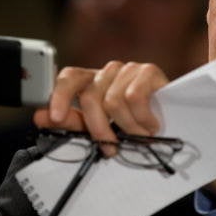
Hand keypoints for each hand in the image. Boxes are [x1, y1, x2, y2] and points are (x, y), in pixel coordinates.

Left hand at [33, 61, 168, 155]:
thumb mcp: (101, 126)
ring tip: (139, 135)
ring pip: (113, 100)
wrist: (175, 120)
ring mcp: (129, 68)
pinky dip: (142, 118)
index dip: (59, 95)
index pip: (68, 77)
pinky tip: (150, 125)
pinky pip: (135, 96)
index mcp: (92, 80)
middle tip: (110, 148)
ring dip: (127, 127)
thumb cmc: (134, 124)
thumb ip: (72, 122)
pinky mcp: (149, 70)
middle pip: (90, 96)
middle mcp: (108, 71)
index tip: (53, 118)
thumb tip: (40, 117)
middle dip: (99, 128)